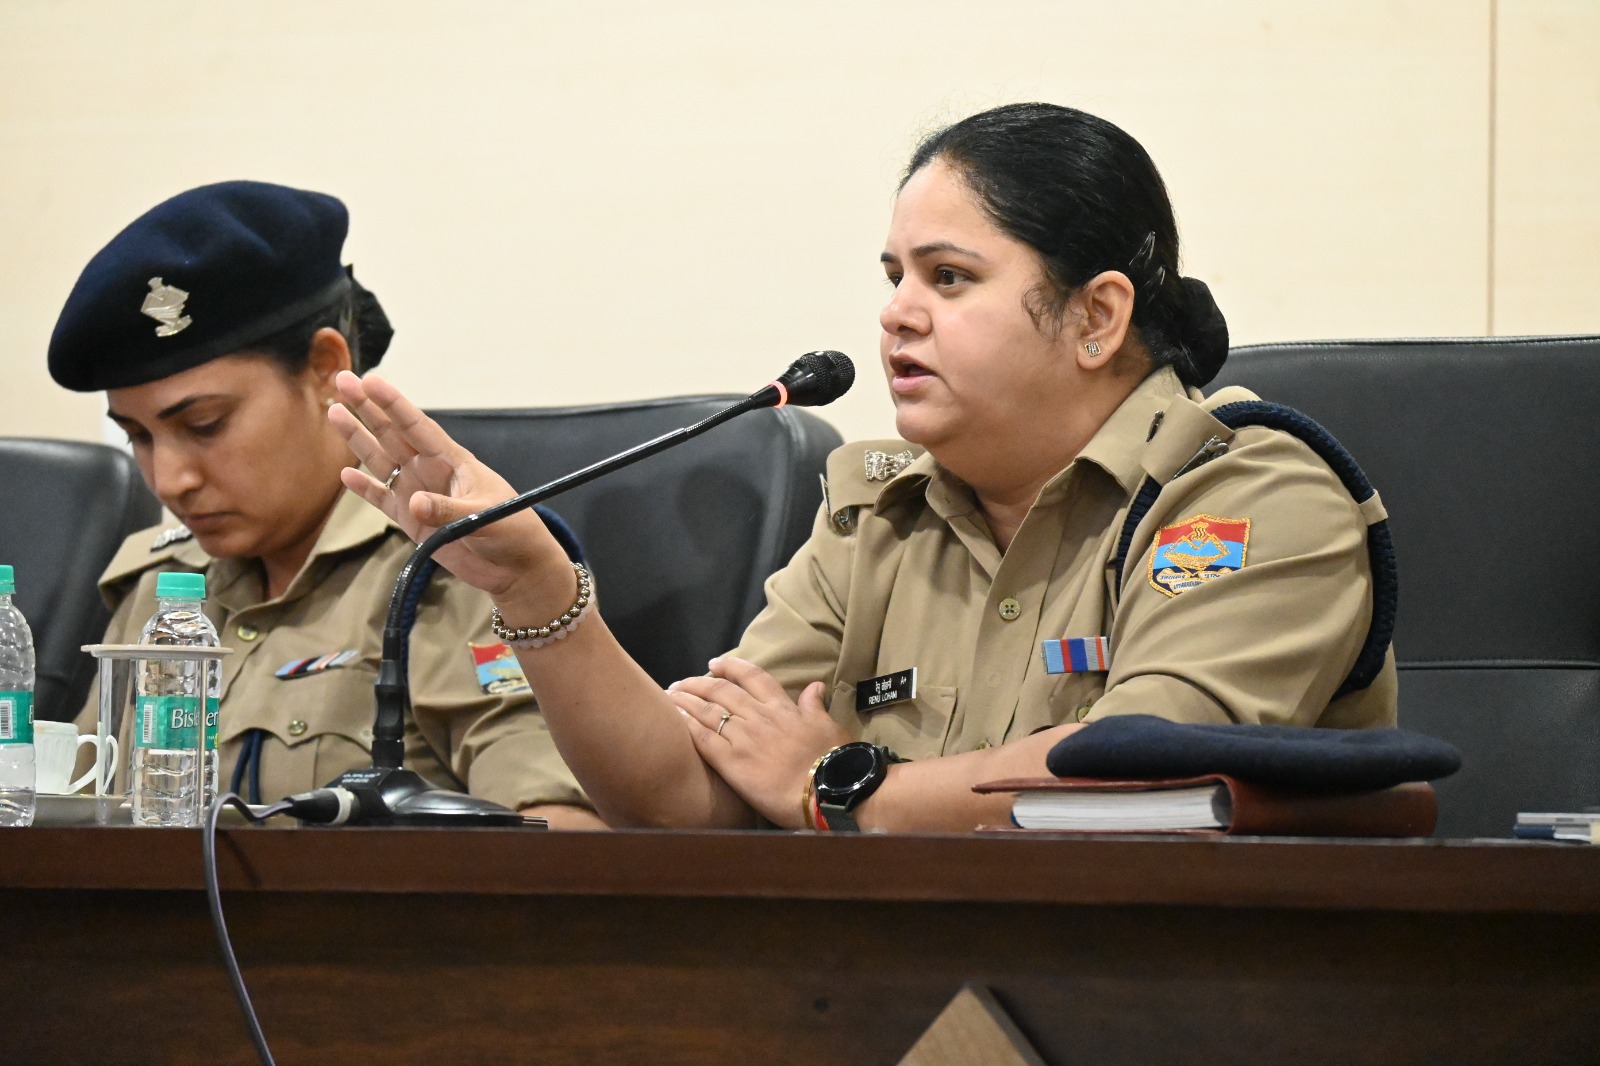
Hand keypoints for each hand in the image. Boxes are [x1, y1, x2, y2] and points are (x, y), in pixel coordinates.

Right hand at [328, 372, 569, 604]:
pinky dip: (364, 488)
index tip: (371, 380)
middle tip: (342, 379)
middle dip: (367, 408)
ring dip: (358, 439)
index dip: (394, 404)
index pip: (418, 426)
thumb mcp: (485, 516)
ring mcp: (418, 494)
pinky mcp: (411, 522)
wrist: (515, 567)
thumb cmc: (511, 531)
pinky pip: (382, 499)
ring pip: (381, 460)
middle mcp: (430, 471)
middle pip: (393, 434)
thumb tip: (414, 502)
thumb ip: (448, 510)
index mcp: (453, 461)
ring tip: (334, 412)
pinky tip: (345, 474)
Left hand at [669, 657, 850, 827]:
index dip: (730, 666)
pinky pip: (702, 738)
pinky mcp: (731, 762)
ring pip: (707, 710)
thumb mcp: (828, 726)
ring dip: (685, 700)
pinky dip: (686, 725)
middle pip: (721, 691)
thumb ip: (815, 706)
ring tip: (670, 696)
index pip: (751, 676)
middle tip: (681, 682)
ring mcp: (743, 737)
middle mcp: (758, 716)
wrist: (826, 790)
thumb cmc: (832, 759)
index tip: (714, 663)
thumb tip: (815, 686)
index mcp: (781, 707)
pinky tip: (673, 718)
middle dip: (697, 683)